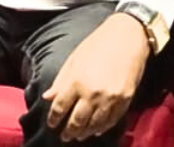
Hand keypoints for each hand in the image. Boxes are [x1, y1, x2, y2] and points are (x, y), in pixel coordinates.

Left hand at [43, 13, 149, 141]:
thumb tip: (47, 97)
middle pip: (76, 121)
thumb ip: (60, 81)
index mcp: (76, 81)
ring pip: (94, 125)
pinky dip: (103, 127)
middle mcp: (92, 93)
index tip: (51, 124)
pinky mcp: (125, 100)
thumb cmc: (97, 44)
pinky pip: (112, 120)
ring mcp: (110, 98)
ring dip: (85, 133)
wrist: (126, 36)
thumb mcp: (74, 59)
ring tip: (79, 136)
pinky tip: (97, 130)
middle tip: (64, 136)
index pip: (60, 108)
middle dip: (68, 132)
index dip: (53, 119)